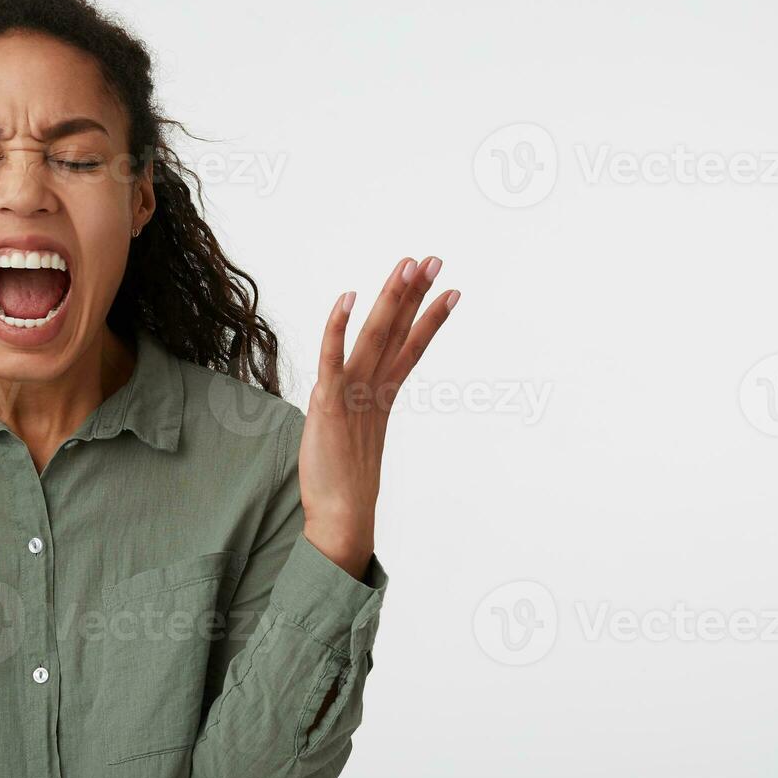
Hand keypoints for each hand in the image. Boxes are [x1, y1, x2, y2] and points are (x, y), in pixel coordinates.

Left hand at [299, 256, 458, 579]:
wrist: (341, 518)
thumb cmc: (342, 485)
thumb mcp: (354, 437)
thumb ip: (357, 413)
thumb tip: (355, 400)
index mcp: (382, 397)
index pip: (409, 348)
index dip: (428, 318)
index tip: (448, 291)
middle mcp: (373, 390)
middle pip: (399, 333)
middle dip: (415, 295)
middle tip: (433, 260)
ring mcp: (354, 394)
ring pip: (375, 336)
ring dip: (391, 298)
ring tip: (408, 266)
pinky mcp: (329, 402)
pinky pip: (334, 358)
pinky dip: (338, 328)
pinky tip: (347, 298)